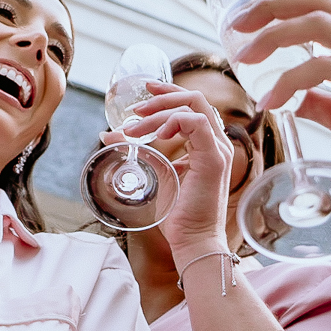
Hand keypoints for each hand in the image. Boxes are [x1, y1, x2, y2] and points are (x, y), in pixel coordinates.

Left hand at [115, 80, 232, 260]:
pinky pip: (195, 123)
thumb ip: (143, 154)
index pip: (193, 105)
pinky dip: (172, 122)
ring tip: (135, 128)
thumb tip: (111, 137)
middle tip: (135, 109)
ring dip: (159, 111)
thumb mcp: (159, 175)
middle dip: (162, 96)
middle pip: (194, 99)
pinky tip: (155, 135)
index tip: (146, 89)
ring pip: (193, 107)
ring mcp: (218, 149)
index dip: (169, 92)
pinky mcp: (213, 159)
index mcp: (208, 145)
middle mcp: (217, 143)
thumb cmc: (179, 214)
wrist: (193, 241)